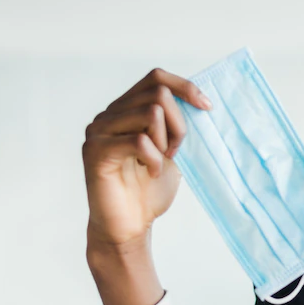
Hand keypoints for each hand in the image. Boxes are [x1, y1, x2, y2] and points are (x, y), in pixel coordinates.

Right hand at [83, 68, 208, 249]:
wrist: (129, 227)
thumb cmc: (148, 192)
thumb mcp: (170, 151)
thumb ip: (175, 125)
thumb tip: (201, 101)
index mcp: (125, 110)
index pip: (155, 77)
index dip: (184, 87)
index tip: (207, 107)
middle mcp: (108, 115)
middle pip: (157, 93)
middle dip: (179, 123)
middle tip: (176, 151)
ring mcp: (98, 131)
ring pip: (150, 113)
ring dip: (166, 140)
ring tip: (160, 162)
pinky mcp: (96, 151)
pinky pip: (139, 141)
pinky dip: (154, 159)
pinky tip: (151, 173)